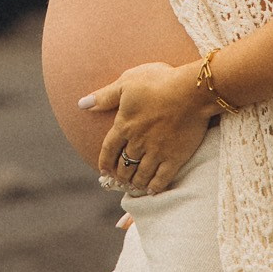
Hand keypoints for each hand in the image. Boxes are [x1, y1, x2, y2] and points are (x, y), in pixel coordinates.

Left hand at [78, 60, 216, 195]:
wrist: (190, 91)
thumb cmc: (158, 82)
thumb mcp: (127, 83)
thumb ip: (105, 96)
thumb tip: (82, 104)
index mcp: (124, 126)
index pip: (108, 150)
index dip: (105, 162)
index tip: (103, 170)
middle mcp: (138, 143)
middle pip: (124, 165)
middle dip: (120, 174)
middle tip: (121, 179)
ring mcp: (156, 152)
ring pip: (141, 175)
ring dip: (135, 182)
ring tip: (134, 184)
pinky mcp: (175, 157)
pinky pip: (162, 179)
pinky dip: (155, 186)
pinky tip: (152, 189)